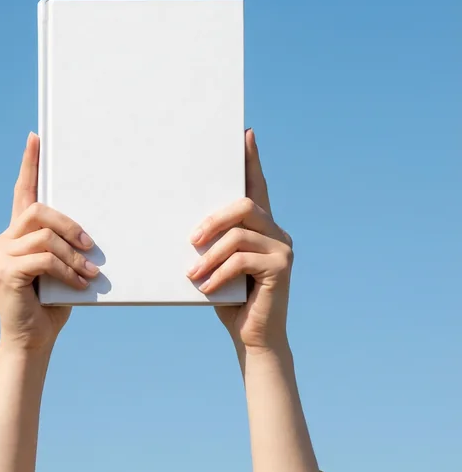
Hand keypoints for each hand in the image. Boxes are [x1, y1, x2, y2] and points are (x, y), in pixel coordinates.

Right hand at [0, 132, 98, 354]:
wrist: (31, 341)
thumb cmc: (51, 304)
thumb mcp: (62, 269)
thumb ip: (65, 247)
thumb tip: (91, 231)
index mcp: (18, 234)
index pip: (23, 191)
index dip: (30, 164)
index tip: (36, 137)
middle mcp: (4, 239)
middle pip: (38, 209)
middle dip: (69, 223)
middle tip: (90, 243)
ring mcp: (1, 255)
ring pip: (44, 235)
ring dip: (73, 254)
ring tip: (90, 272)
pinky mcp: (6, 272)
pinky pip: (43, 259)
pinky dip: (67, 271)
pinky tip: (81, 284)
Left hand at [187, 129, 292, 355]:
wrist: (253, 337)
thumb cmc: (229, 299)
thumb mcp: (216, 264)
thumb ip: (213, 242)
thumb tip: (188, 225)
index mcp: (261, 226)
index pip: (255, 186)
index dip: (251, 160)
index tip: (245, 134)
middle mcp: (276, 231)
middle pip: (244, 205)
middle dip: (213, 219)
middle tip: (191, 239)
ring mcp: (283, 248)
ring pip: (239, 234)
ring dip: (210, 255)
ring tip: (193, 274)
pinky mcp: (282, 267)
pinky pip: (243, 259)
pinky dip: (219, 273)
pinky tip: (206, 288)